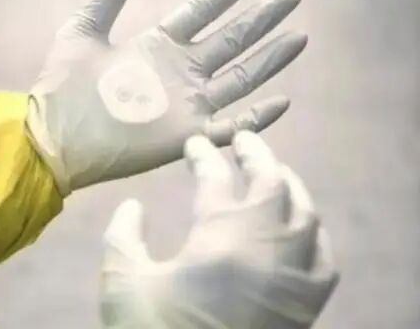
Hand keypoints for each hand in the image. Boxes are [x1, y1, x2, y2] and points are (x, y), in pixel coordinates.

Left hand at [27, 0, 306, 193]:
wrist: (54, 136)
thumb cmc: (63, 87)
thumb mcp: (82, 31)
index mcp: (158, 45)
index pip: (202, 11)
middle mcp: (179, 72)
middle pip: (231, 40)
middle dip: (261, 19)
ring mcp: (186, 104)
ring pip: (240, 77)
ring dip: (270, 59)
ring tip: (299, 36)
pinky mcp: (187, 136)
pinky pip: (231, 127)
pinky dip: (258, 118)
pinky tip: (283, 101)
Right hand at [100, 132, 338, 328]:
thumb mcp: (122, 285)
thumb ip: (123, 237)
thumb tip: (133, 206)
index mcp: (219, 241)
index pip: (215, 179)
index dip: (202, 156)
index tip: (193, 145)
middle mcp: (265, 250)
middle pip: (271, 184)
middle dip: (256, 154)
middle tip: (242, 139)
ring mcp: (292, 278)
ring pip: (305, 215)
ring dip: (290, 186)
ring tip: (275, 172)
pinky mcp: (306, 308)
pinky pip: (324, 259)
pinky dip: (315, 235)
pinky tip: (303, 229)